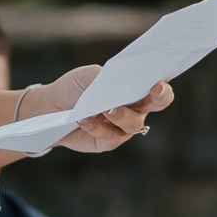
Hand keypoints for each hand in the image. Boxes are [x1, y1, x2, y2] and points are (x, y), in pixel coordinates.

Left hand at [26, 67, 173, 153]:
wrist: (52, 106)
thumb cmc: (76, 87)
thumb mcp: (90, 75)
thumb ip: (109, 77)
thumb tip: (125, 81)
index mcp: (135, 88)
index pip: (157, 86)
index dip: (163, 84)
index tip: (159, 82)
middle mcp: (135, 109)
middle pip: (157, 104)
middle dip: (159, 96)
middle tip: (155, 90)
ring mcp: (122, 127)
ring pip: (133, 123)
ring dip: (121, 114)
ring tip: (105, 108)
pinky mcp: (108, 141)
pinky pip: (110, 136)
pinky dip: (96, 126)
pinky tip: (83, 119)